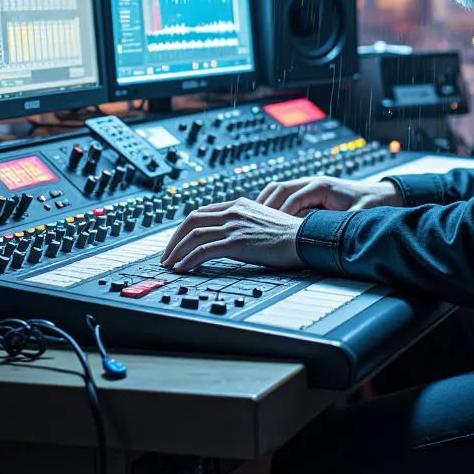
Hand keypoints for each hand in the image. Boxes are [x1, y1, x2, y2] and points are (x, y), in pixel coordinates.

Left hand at [160, 197, 304, 272]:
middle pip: (191, 220)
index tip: (177, 241)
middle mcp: (234, 211)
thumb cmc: (290, 234)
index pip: (202, 212)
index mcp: (239, 204)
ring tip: (170, 265)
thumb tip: (232, 235)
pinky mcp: (237, 242)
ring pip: (193, 235)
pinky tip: (182, 268)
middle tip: (167, 255)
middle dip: (174, 239)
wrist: (306, 238)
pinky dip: (188, 260)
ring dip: (177, 251)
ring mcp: (234, 226)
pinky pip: (203, 250)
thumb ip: (245, 222)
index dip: (185, 228)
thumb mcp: (263, 221)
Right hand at [256, 173, 403, 215]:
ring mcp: (309, 183)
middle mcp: (312, 181)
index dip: (280, 214)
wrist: (383, 195)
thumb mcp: (358, 216)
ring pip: (278, 188)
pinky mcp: (308, 190)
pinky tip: (264, 215)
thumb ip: (342, 225)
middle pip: (280, 189)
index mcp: (322, 186)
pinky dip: (270, 201)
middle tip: (251, 223)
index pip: (293, 198)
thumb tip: (330, 237)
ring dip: (264, 202)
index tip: (269, 228)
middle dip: (265, 206)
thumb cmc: (371, 204)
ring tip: (251, 218)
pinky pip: (283, 192)